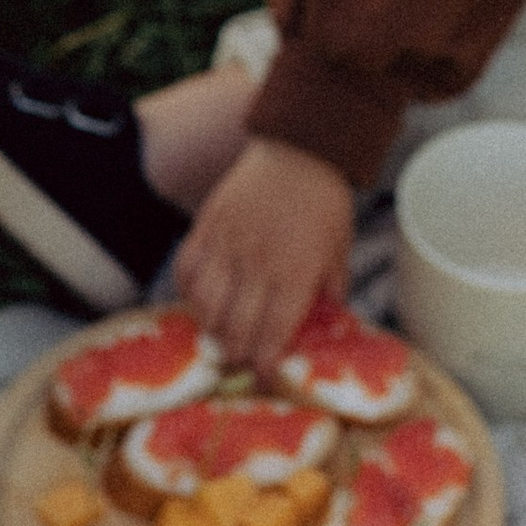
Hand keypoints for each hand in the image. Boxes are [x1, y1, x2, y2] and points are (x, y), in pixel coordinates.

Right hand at [175, 138, 355, 370]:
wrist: (300, 146)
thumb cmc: (325, 200)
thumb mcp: (340, 249)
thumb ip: (331, 289)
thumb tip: (327, 323)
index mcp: (294, 274)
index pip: (272, 336)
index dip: (264, 366)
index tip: (263, 378)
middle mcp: (256, 265)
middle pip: (235, 330)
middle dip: (237, 355)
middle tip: (241, 361)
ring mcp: (227, 245)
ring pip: (205, 306)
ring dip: (211, 329)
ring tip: (221, 335)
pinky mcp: (206, 226)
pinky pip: (186, 271)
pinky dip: (188, 293)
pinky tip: (201, 300)